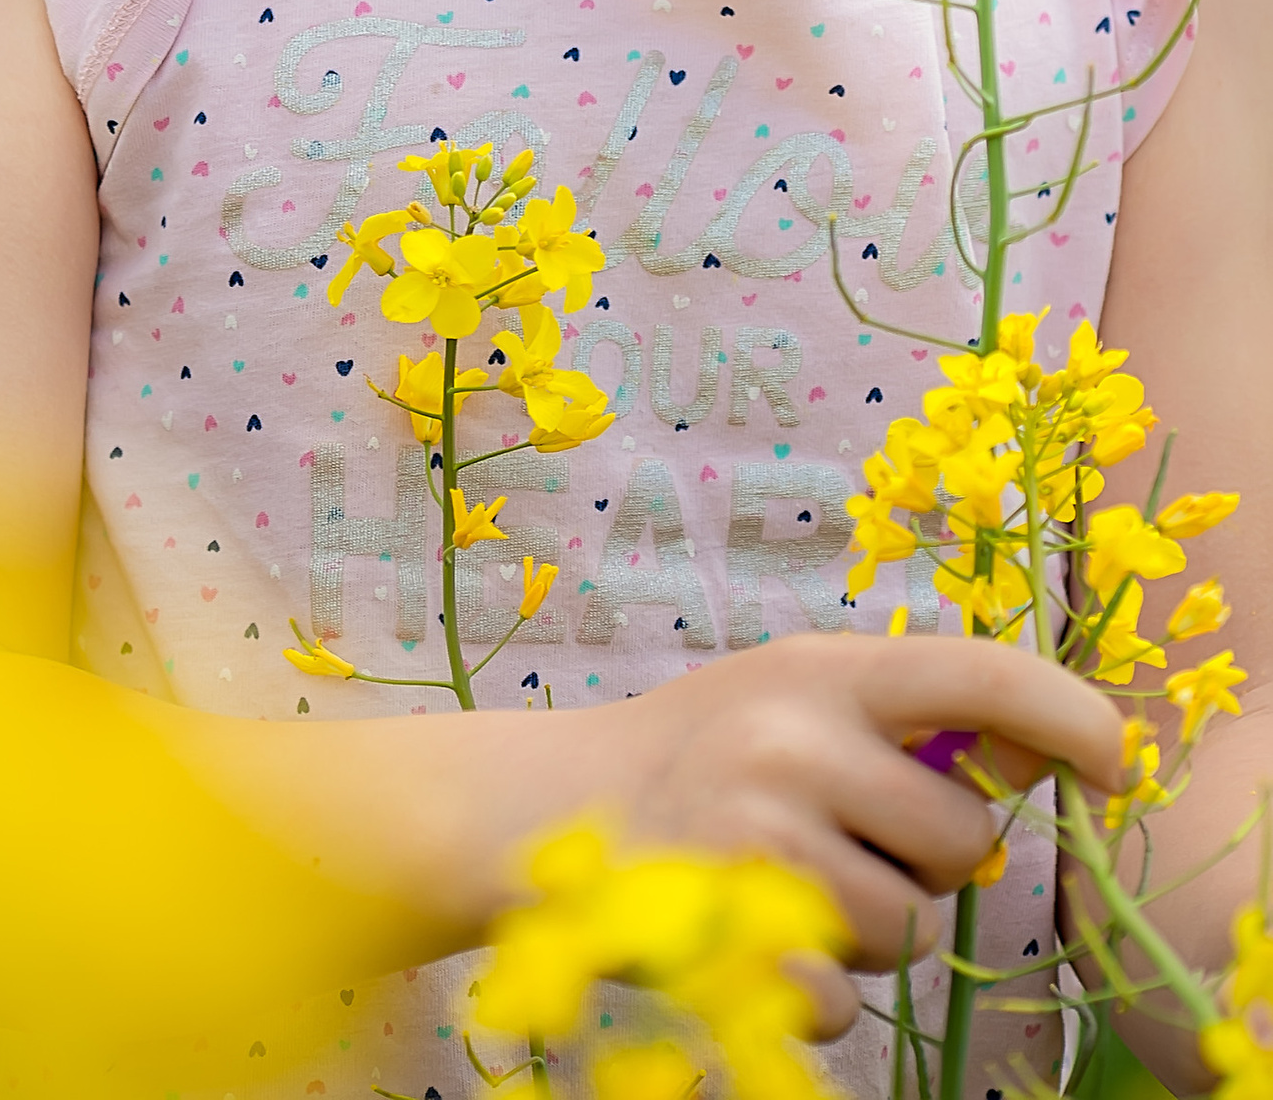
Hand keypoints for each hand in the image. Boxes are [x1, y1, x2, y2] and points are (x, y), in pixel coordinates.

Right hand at [545, 632, 1124, 1013]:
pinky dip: (818, 986)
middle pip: (961, 838)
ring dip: (872, 926)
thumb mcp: (800, 692)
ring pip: (912, 929)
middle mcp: (792, 743)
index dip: (1072, 716)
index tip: (1117, 761)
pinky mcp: (732, 940)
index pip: (980, 674)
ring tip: (791, 880)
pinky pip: (847, 999)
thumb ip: (912, 713)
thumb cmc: (705, 748)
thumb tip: (1052, 747)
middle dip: (923, 856)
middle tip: (842, 836)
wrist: (550, 809)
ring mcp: (759, 842)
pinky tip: (756, 934)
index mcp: (819, 669)